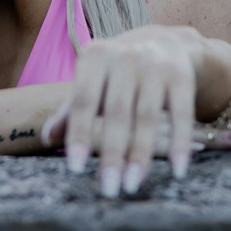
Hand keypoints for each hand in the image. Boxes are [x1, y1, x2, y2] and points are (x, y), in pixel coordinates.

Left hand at [39, 26, 230, 194]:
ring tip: (132, 185)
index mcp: (96, 56)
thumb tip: (48, 138)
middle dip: (112, 153)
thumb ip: (70, 109)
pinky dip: (179, 143)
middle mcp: (125, 56)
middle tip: (108, 188)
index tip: (75, 168)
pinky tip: (177, 169)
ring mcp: (156, 64)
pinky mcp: (182, 75)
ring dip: (141, 154)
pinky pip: (181, 113)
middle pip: (117, 112)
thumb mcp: (92, 81)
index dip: (79, 134)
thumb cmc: (117, 71)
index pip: (83, 100)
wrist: (164, 41)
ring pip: (148, 116)